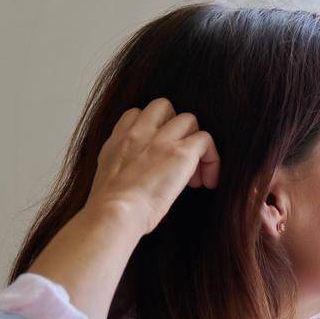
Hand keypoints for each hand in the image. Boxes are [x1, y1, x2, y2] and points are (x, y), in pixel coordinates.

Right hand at [86, 97, 220, 236]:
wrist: (115, 212)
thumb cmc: (110, 209)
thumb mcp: (107, 180)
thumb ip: (122, 169)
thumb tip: (136, 182)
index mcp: (118, 139)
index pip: (136, 114)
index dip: (152, 131)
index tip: (157, 157)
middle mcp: (139, 132)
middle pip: (162, 106)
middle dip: (174, 128)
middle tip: (177, 159)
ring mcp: (161, 139)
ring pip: (188, 120)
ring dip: (194, 142)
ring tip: (194, 175)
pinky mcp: (181, 152)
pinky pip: (206, 140)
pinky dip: (212, 159)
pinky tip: (208, 181)